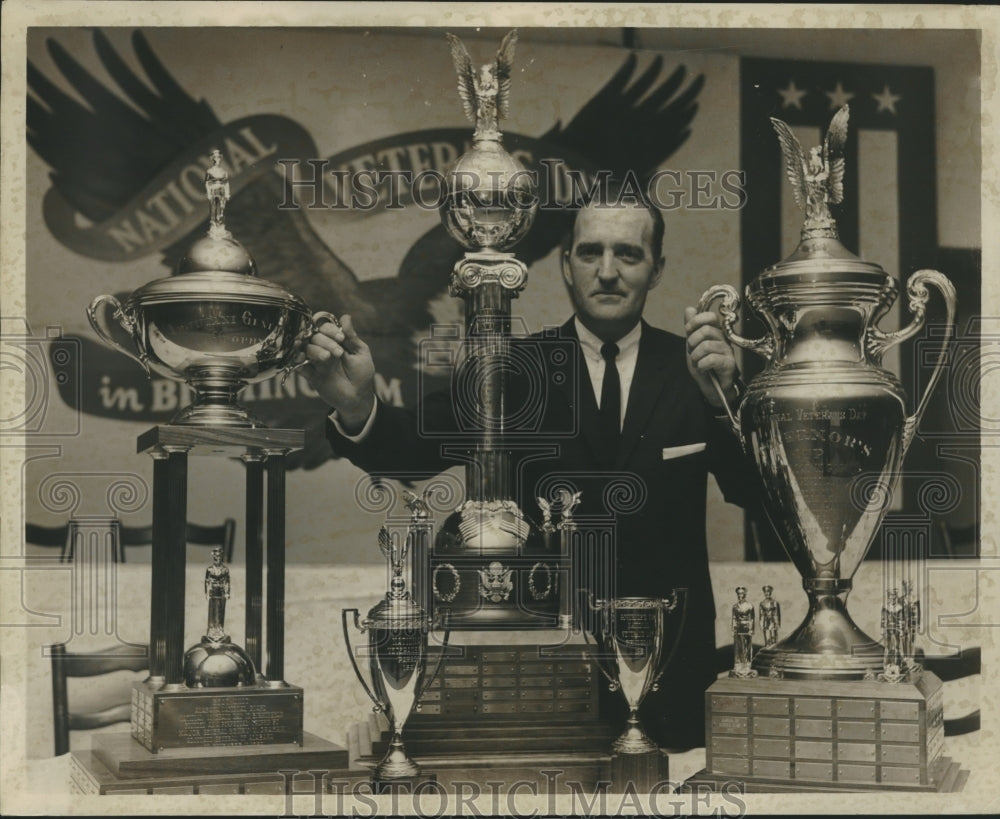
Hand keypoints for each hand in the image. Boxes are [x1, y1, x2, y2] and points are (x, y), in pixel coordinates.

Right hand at [301, 314, 375, 432]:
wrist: (358, 397)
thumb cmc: (362, 374)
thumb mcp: (361, 354)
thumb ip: (352, 337)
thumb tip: (345, 316)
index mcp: (335, 341)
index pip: (325, 327)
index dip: (330, 330)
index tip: (341, 338)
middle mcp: (324, 349)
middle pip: (314, 336)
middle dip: (325, 342)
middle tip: (338, 353)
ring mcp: (316, 362)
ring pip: (306, 349)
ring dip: (315, 350)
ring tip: (326, 358)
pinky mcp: (311, 376)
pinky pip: (298, 366)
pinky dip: (297, 362)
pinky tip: (302, 360)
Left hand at [684, 307, 737, 407]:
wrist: (711, 387)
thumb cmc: (704, 365)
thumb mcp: (693, 345)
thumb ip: (691, 328)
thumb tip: (690, 309)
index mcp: (716, 332)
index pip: (710, 316)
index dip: (696, 321)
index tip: (688, 331)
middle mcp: (724, 339)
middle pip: (706, 331)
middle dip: (692, 342)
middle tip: (692, 352)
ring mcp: (728, 351)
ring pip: (707, 345)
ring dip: (695, 356)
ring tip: (697, 362)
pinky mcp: (729, 364)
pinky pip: (712, 359)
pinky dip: (702, 365)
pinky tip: (702, 368)